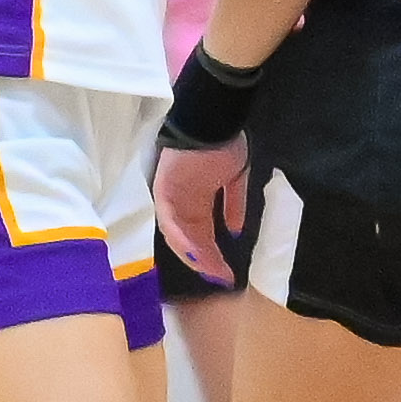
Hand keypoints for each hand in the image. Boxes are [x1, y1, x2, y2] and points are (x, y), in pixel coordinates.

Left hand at [156, 138, 252, 285]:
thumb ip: (234, 205)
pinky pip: (169, 220)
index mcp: (197, 201)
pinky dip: (181, 237)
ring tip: (210, 271)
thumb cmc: (224, 145)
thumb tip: (236, 231)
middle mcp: (183, 204)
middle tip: (221, 278)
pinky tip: (194, 253)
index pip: (203, 234)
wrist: (212, 123)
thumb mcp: (236, 179)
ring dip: (194, 254)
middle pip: (190, 239)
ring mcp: (172, 199)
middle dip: (206, 260)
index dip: (214, 254)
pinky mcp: (164, 192)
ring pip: (179, 235)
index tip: (228, 273)